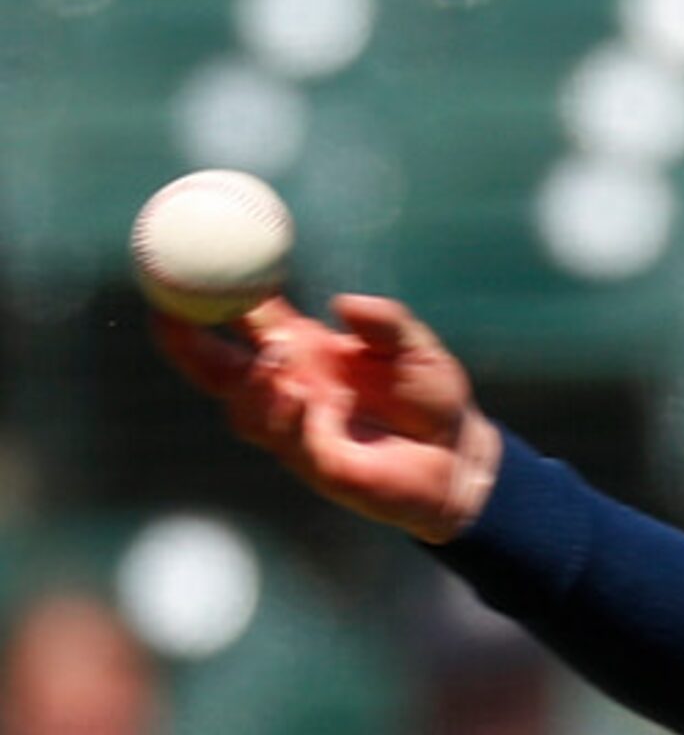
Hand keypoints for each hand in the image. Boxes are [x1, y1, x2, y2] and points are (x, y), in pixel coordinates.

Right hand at [154, 294, 501, 542]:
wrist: (463, 459)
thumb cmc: (433, 397)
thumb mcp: (417, 347)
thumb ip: (387, 323)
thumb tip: (345, 304)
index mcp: (302, 353)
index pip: (241, 322)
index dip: (209, 298)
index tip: (181, 268)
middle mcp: (289, 390)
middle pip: (217, 370)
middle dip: (185, 344)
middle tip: (169, 315)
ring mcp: (299, 430)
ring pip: (245, 409)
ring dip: (251, 381)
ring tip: (279, 355)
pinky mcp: (321, 466)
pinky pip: (290, 442)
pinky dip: (288, 416)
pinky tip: (299, 395)